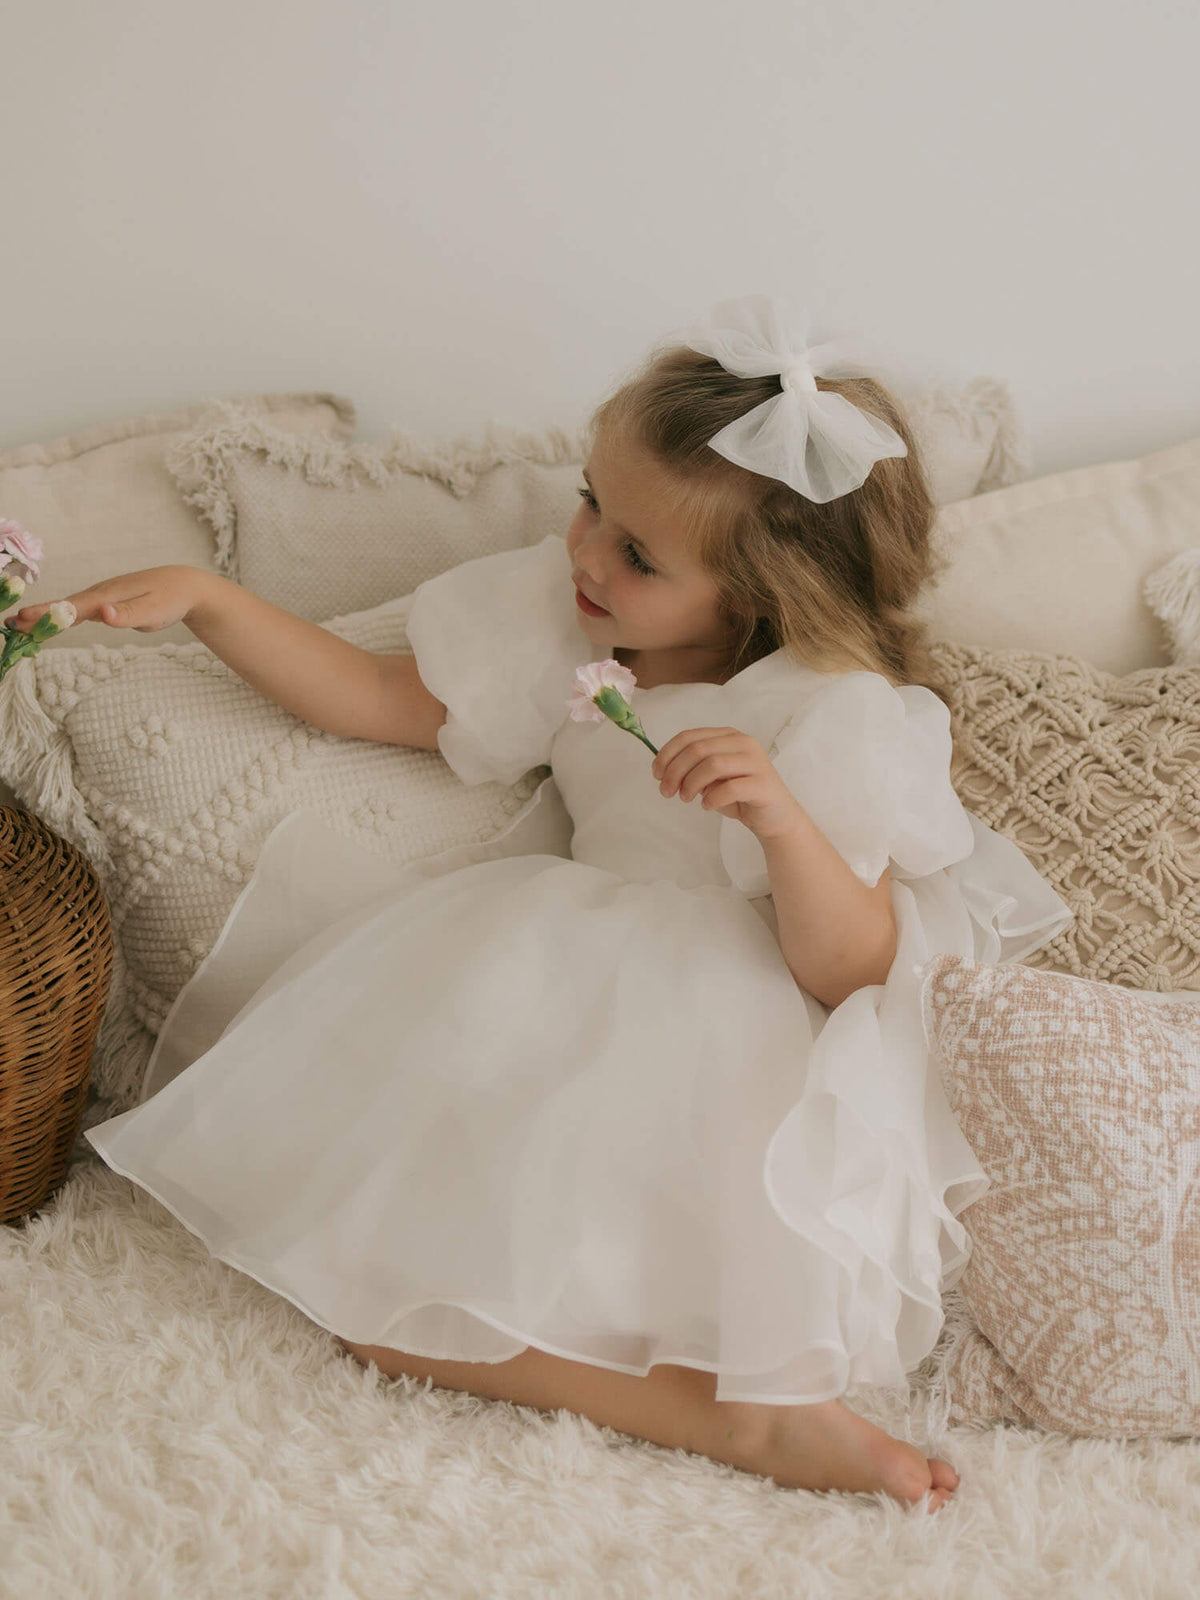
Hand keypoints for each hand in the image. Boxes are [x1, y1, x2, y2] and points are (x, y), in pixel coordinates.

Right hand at [2, 565, 206, 634]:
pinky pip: (79, 610)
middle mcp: (101, 594)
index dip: (48, 614)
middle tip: (10, 624)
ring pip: (69, 608)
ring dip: (45, 615)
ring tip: (19, 624)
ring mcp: (103, 597)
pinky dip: (62, 616)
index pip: (73, 607)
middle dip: (37, 615)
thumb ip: (128, 615)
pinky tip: (50, 623)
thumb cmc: (170, 599)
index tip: (24, 618)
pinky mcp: (107, 603)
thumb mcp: (154, 612)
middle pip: (64, 607)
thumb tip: (103, 614)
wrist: (184, 585)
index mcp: (108, 595)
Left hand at [651, 725, 803, 841]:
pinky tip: (707, 806)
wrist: (775, 817)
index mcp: (728, 736)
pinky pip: (730, 788)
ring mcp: (756, 762)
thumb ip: (692, 769)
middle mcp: (743, 743)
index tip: (656, 774)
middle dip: (675, 771)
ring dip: (691, 784)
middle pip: (698, 749)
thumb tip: (664, 770)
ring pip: (713, 764)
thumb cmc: (740, 796)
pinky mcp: (763, 784)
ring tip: (686, 799)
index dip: (667, 754)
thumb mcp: (711, 780)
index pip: (690, 736)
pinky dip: (712, 798)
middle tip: (666, 792)